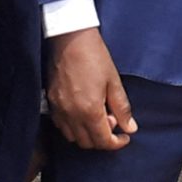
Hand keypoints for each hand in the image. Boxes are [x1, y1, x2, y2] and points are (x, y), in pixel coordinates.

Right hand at [46, 28, 136, 150]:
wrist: (70, 38)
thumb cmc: (94, 56)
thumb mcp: (114, 81)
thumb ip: (122, 108)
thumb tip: (131, 128)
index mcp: (90, 110)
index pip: (103, 141)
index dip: (117, 143)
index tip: (125, 137)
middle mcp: (72, 115)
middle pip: (88, 143)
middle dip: (103, 138)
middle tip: (112, 120)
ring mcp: (59, 110)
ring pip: (73, 137)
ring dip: (87, 134)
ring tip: (97, 116)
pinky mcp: (51, 103)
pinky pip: (61, 126)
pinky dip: (73, 128)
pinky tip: (82, 113)